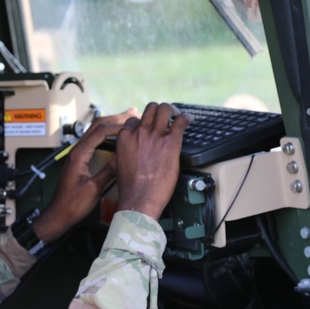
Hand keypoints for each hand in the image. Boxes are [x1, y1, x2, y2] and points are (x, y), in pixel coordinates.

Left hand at [32, 108, 137, 242]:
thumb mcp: (93, 189)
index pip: (100, 132)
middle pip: (97, 125)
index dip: (118, 126)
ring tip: (128, 118)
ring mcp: (78, 153)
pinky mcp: (80, 158)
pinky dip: (107, 133)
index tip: (134, 125)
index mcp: (79, 154)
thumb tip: (124, 157)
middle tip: (134, 112)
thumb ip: (108, 172)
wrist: (58, 214)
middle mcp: (77, 150)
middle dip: (116, 118)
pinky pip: (94, 139)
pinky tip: (117, 134)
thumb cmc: (72, 205)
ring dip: (111, 123)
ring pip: (95, 130)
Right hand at [114, 102, 188, 218]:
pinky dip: (186, 118)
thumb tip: (133, 149)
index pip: (134, 120)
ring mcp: (155, 135)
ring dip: (172, 111)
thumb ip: (126, 151)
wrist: (140, 199)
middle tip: (166, 117)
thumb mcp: (120, 163)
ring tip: (177, 116)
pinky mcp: (171, 142)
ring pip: (164, 109)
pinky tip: (189, 120)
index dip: (143, 123)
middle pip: (150, 109)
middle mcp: (140, 132)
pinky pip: (181, 121)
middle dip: (159, 111)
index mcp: (125, 137)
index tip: (149, 128)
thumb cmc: (131, 187)